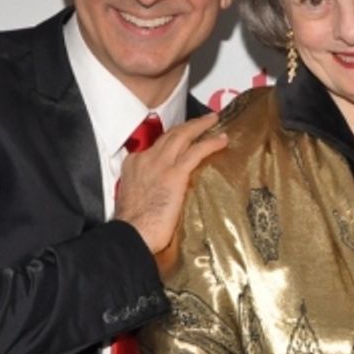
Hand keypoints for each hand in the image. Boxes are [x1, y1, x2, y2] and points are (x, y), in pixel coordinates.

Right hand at [115, 112, 227, 259]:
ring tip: (214, 121)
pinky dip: (210, 143)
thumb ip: (147, 188)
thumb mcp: (134, 198)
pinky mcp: (175, 172)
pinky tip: (222, 141)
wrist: (131, 233)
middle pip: (170, 135)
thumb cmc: (133, 226)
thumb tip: (161, 193)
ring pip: (183, 136)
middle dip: (188, 125)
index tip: (183, 138)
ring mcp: (160, 163)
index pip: (155, 146)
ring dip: (200, 126)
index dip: (171, 140)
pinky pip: (197, 151)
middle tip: (204, 120)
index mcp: (133, 164)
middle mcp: (146, 158)